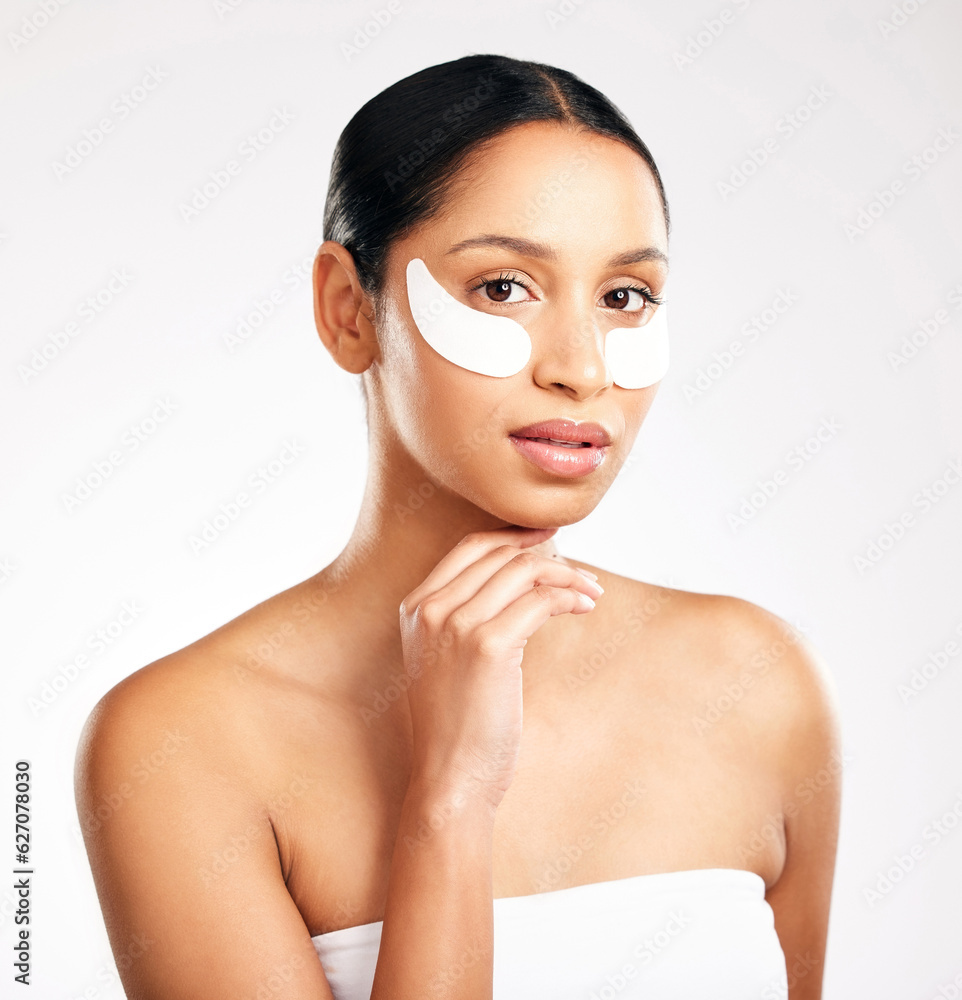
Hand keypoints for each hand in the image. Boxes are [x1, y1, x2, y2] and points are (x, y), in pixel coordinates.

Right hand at [399, 526, 602, 809]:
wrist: (450, 779)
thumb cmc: (458, 725)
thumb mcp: (446, 660)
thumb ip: (465, 617)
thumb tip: (522, 577)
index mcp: (415, 607)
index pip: (471, 547)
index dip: (514, 536)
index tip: (549, 538)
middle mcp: (430, 609)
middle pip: (501, 554)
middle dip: (548, 555)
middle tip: (582, 573)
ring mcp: (456, 624)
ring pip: (524, 571)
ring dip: (567, 574)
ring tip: (592, 591)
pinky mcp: (488, 645)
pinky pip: (540, 600)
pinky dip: (569, 597)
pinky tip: (586, 607)